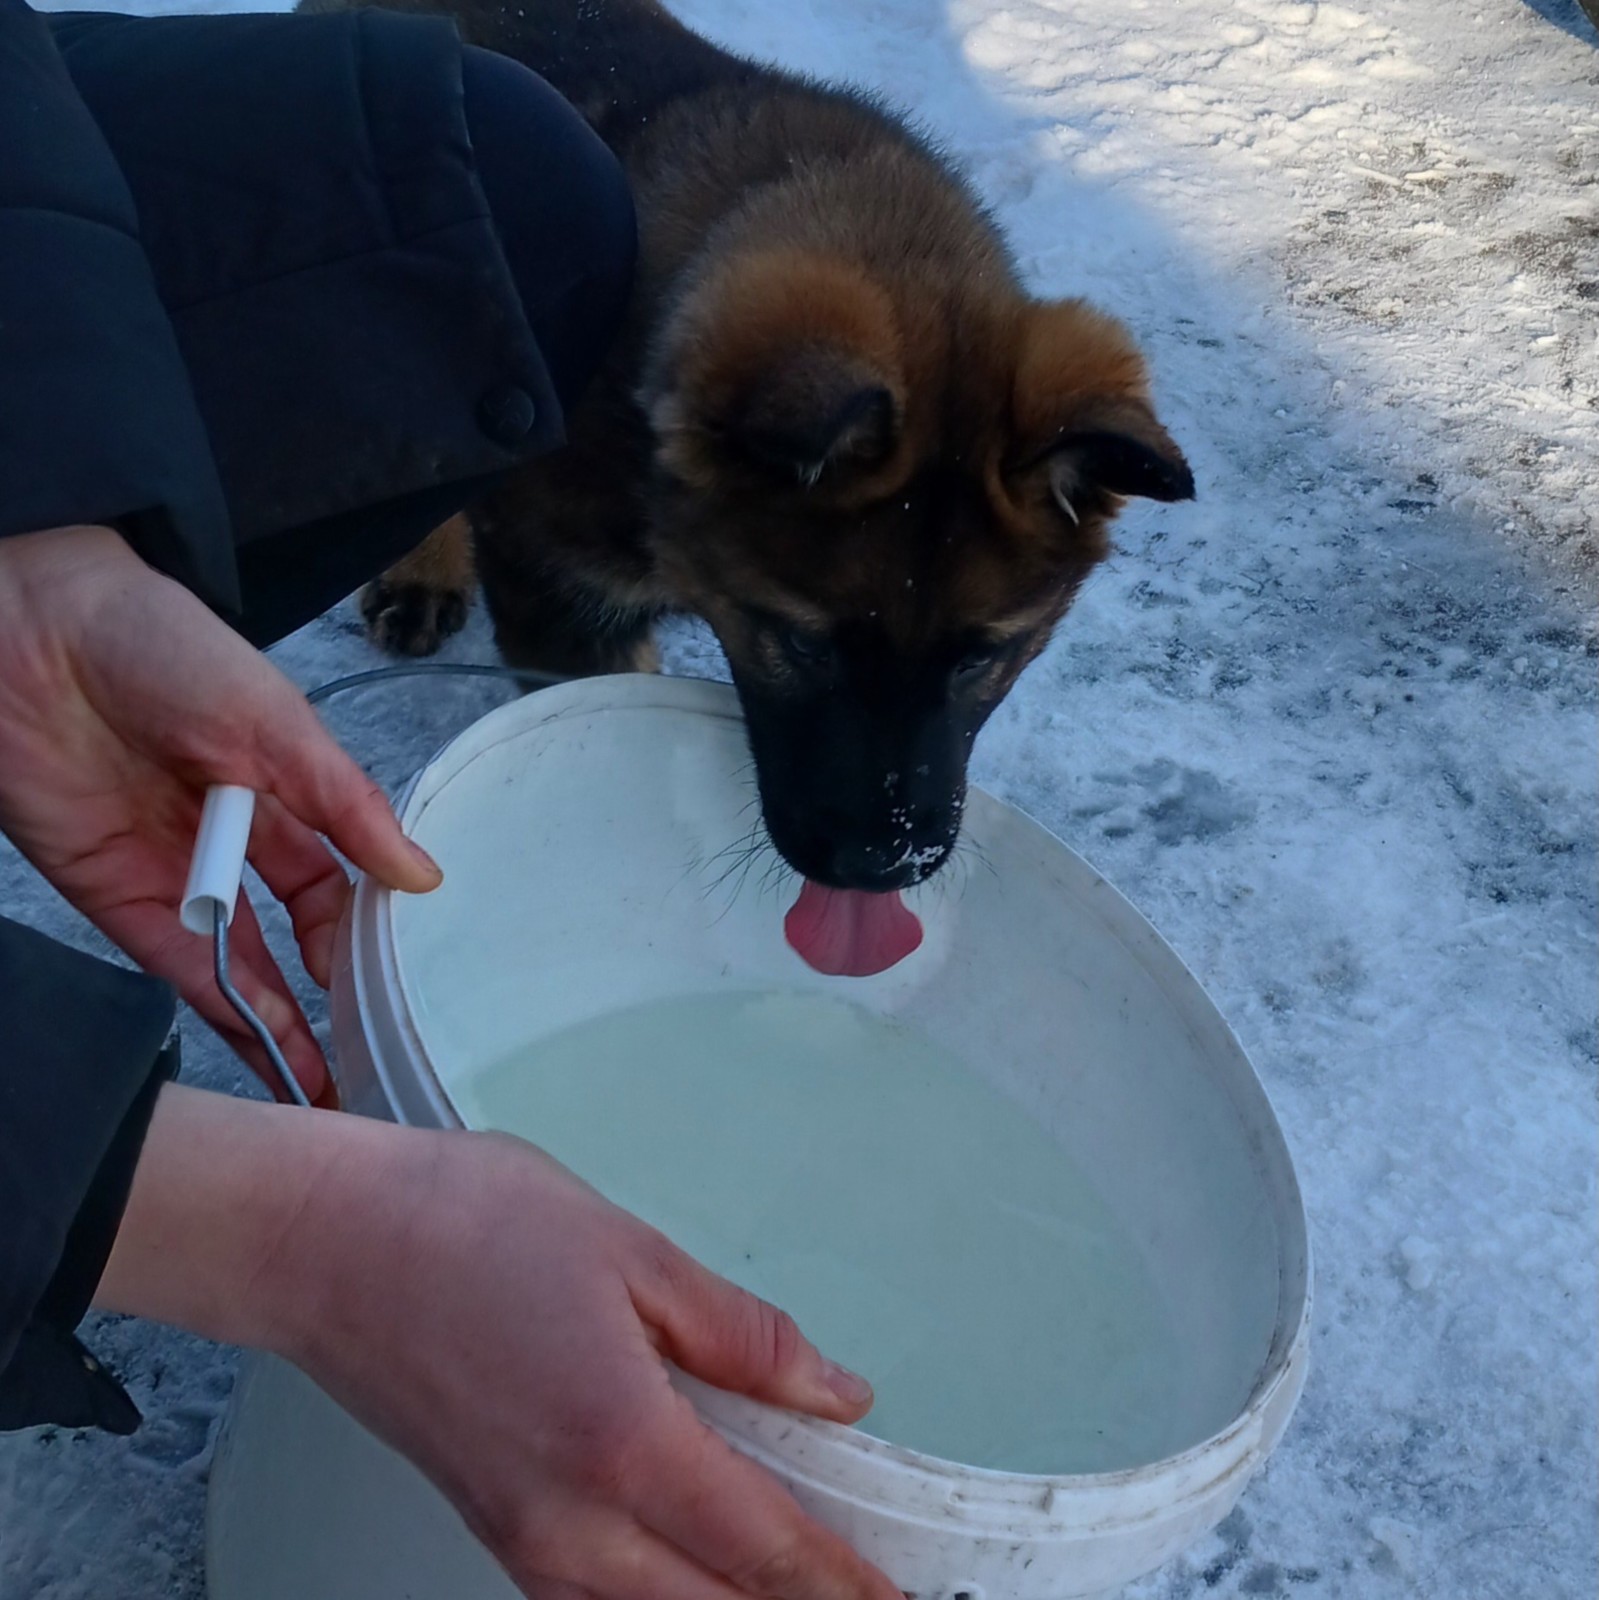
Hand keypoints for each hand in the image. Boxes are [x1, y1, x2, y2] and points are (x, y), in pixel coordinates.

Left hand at [0, 525, 440, 1100]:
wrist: (31, 633)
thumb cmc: (166, 651)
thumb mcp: (281, 724)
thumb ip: (348, 806)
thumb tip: (422, 878)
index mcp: (279, 789)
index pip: (333, 873)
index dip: (361, 922)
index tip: (394, 967)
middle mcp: (228, 839)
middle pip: (289, 929)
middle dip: (330, 987)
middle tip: (372, 1046)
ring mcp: (172, 873)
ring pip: (238, 964)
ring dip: (282, 1022)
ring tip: (329, 1081)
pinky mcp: (114, 897)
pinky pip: (179, 965)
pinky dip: (225, 1010)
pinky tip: (271, 1051)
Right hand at [98, 1088, 900, 1599]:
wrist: (327, 1246)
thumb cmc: (465, 1228)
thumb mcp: (632, 1252)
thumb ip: (742, 1336)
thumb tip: (834, 1392)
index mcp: (623, 1442)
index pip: (767, 1549)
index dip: (847, 1583)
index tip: (901, 1595)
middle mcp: (573, 1524)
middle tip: (868, 1583)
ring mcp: (524, 1543)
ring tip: (795, 1572)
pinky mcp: (494, 1533)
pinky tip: (697, 1566)